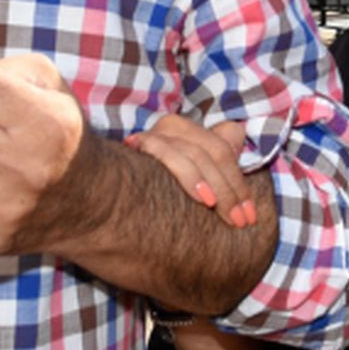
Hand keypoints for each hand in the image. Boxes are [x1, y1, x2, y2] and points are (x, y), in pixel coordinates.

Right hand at [127, 116, 254, 227]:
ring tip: (228, 217)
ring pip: (198, 154)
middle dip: (233, 190)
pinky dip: (191, 176)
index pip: (225, 148)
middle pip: (216, 152)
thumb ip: (214, 161)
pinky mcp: (139, 144)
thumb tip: (237, 133)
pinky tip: (203, 199)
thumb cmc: (148, 196)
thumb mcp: (188, 180)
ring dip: (219, 189)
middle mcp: (172, 127)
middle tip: (242, 222)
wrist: (99, 198)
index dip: (239, 181)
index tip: (249, 214)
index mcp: (187, 131)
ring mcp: (155, 134)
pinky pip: (171, 154)